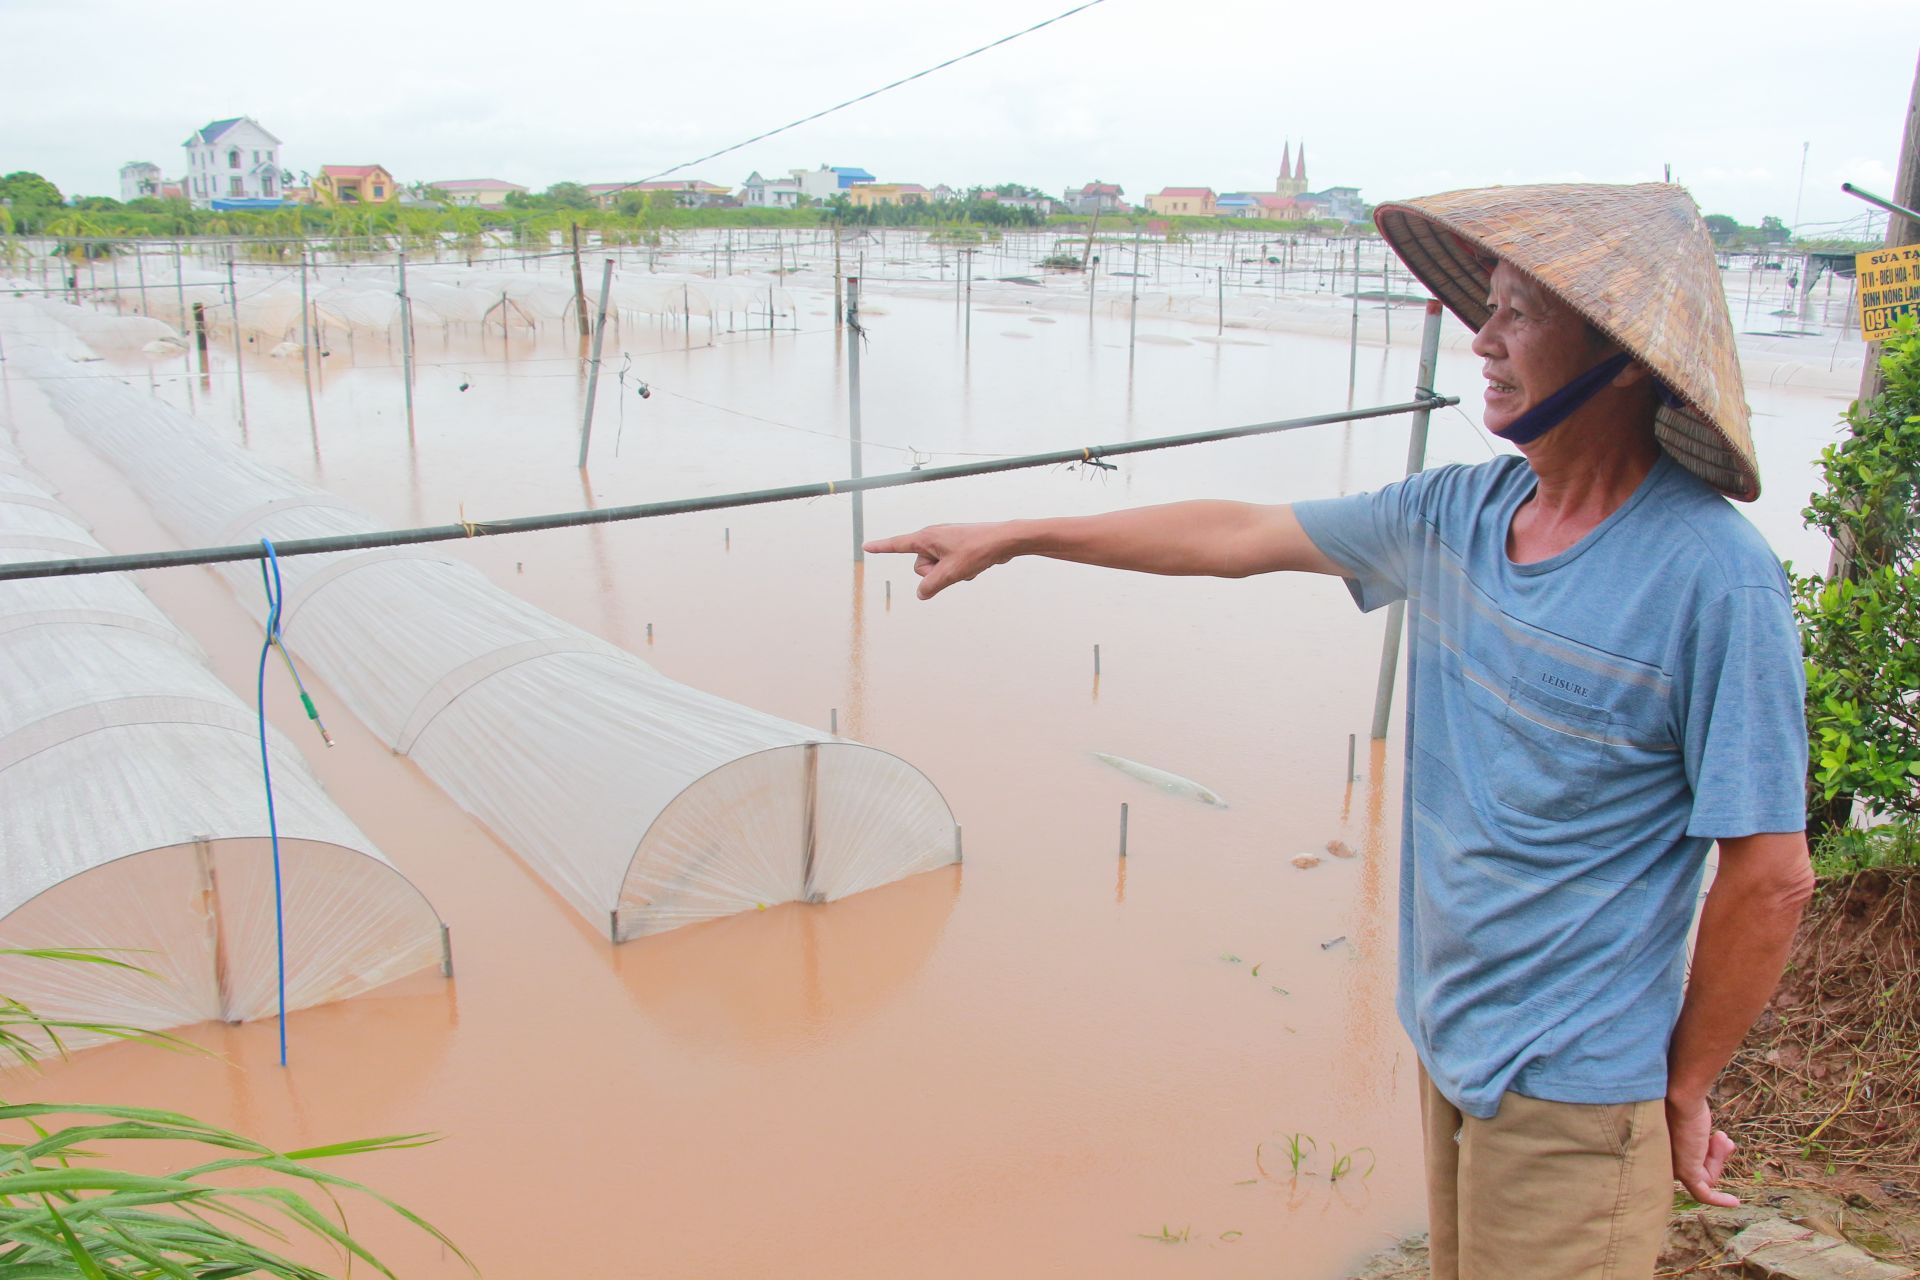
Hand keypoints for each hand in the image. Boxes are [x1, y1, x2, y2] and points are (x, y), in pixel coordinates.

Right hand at [863, 523, 1010, 598]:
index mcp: (926, 538)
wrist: (1004, 540)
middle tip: (955, 567)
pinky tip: (973, 565)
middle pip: (920, 566)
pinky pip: (949, 566)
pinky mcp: (956, 548)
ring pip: (936, 569)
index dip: (881, 548)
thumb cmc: (977, 550)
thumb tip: (921, 593)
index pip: (897, 545)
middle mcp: (933, 537)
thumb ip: (931, 586)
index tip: (866, 546)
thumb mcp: (950, 573)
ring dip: (949, 573)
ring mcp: (945, 542)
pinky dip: (959, 570)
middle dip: (935, 573)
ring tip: (967, 564)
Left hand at [1666, 1093, 1738, 1206]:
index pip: (1691, 1164)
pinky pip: (1704, 1194)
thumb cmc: (1686, 1103)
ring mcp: (1677, 1168)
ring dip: (1720, 1159)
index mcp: (1664, 1150)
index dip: (1710, 1154)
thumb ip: (1698, 1138)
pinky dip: (1719, 1200)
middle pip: (1701, 1171)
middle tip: (1721, 1135)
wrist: (1683, 1096)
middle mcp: (1667, 1162)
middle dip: (1717, 1156)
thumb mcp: (1694, 1125)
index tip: (1721, 1137)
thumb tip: (1717, 1141)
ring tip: (1720, 1137)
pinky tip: (1735, 1203)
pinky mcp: (1686, 1172)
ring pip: (1708, 1178)